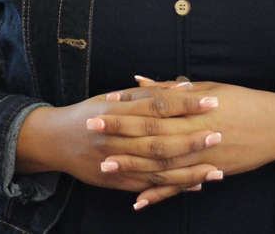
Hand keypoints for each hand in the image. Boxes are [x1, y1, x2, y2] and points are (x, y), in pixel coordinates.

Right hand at [15, 88, 222, 200]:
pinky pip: (148, 186)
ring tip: (216, 168)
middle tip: (219, 133)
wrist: (55, 141)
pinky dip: (172, 186)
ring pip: (156, 168)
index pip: (157, 106)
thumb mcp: (113, 97)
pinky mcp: (116, 182)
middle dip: (191, 138)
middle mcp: (117, 139)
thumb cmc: (89, 113)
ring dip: (188, 170)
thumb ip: (146, 94)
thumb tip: (180, 86)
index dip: (185, 104)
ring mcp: (116, 163)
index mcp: (117, 112)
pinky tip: (195, 184)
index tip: (210, 100)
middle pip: (159, 139)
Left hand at [105, 79, 274, 207]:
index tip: (102, 105)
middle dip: (121, 134)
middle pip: (153, 135)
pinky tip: (138, 200)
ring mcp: (203, 156)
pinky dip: (159, 194)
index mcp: (195, 108)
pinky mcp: (210, 172)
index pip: (154, 108)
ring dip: (132, 166)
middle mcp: (197, 133)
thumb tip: (138, 80)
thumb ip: (171, 88)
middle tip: (92, 131)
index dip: (128, 108)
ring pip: (163, 164)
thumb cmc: (243, 101)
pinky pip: (180, 186)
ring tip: (105, 165)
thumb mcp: (209, 87)